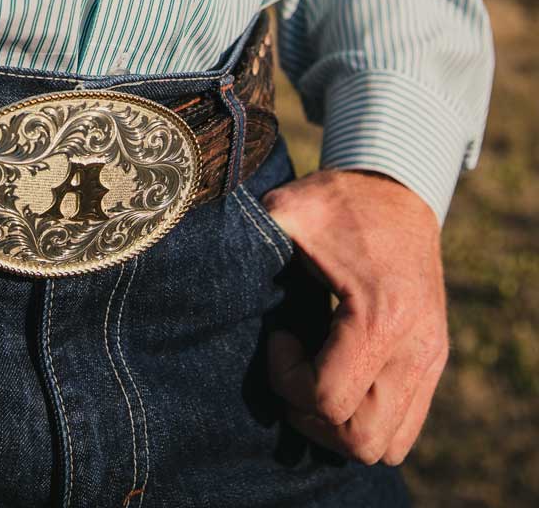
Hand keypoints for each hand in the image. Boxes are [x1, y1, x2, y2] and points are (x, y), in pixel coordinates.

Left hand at [260, 168, 447, 465]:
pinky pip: (403, 430)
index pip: (328, 398)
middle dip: (311, 415)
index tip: (276, 336)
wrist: (397, 189)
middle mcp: (414, 348)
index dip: (286, 379)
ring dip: (338, 427)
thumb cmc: (338, 201)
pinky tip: (337, 378)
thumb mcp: (291, 207)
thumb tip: (200, 249)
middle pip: (360, 438)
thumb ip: (251, 232)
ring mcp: (430, 360)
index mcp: (379, 316)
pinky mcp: (433, 362)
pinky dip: (365, 421)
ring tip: (311, 379)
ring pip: (385, 445)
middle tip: (289, 371)